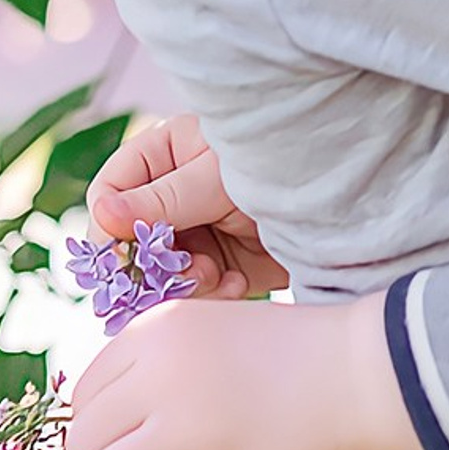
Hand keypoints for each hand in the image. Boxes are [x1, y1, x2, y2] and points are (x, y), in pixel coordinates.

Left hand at [65, 293, 422, 449]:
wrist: (364, 375)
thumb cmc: (290, 357)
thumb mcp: (211, 331)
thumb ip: (152, 366)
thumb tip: (92, 437)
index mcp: (156, 328)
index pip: (82, 396)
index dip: (101, 428)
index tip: (134, 441)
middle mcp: (160, 373)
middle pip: (82, 444)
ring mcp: (186, 427)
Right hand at [87, 113, 289, 298]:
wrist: (346, 196)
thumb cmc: (280, 160)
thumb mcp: (217, 176)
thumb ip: (162, 199)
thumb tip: (102, 215)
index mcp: (164, 155)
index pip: (111, 192)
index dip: (109, 228)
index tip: (122, 257)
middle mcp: (174, 196)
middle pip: (130, 243)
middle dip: (151, 266)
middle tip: (180, 274)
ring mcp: (198, 233)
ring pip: (159, 275)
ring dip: (183, 284)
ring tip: (216, 277)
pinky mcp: (224, 266)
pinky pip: (195, 293)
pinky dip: (212, 294)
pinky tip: (238, 285)